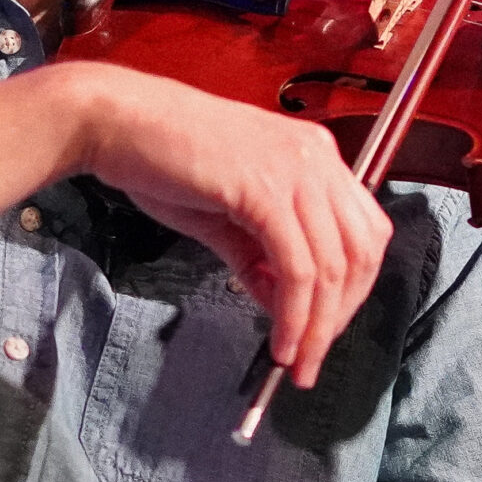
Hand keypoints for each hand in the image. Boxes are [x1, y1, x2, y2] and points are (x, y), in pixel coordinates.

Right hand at [68, 63, 392, 387]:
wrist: (116, 122)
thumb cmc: (162, 158)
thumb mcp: (225, 215)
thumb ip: (259, 258)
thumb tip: (281, 304)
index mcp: (314, 155)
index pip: (364, 231)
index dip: (354, 288)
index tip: (326, 327)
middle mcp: (316, 158)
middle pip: (362, 252)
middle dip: (341, 315)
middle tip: (313, 355)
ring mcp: (296, 170)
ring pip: (334, 267)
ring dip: (318, 326)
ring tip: (295, 360)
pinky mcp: (266, 191)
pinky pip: (297, 268)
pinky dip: (293, 315)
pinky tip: (279, 340)